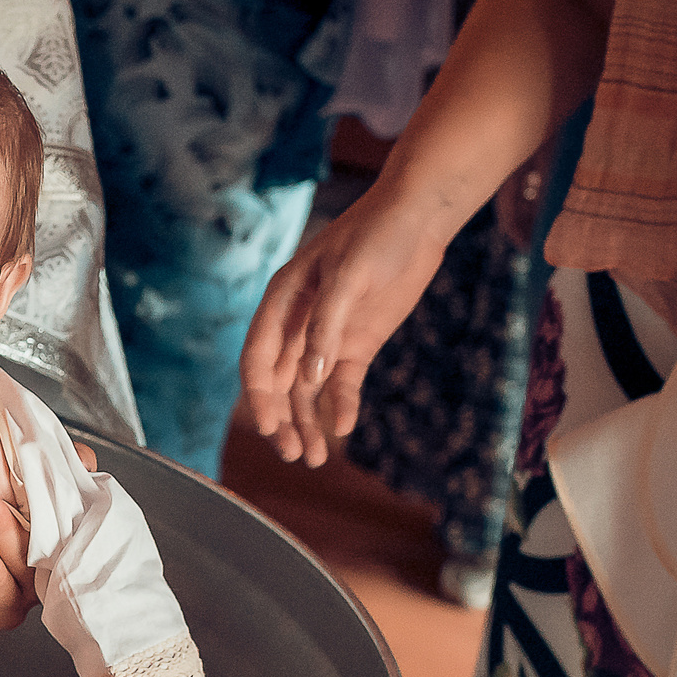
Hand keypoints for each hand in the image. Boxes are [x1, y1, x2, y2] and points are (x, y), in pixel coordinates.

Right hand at [240, 181, 450, 466]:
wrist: (418, 218)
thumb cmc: (375, 235)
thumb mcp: (348, 276)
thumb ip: (326, 327)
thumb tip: (309, 379)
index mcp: (281, 301)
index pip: (257, 357)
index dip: (258, 395)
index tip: (268, 427)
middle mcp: (298, 323)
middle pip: (279, 382)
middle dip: (282, 419)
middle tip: (295, 454)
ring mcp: (327, 336)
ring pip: (307, 389)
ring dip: (307, 422)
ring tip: (313, 458)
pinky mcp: (357, 344)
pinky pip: (342, 383)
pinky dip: (340, 405)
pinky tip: (343, 428)